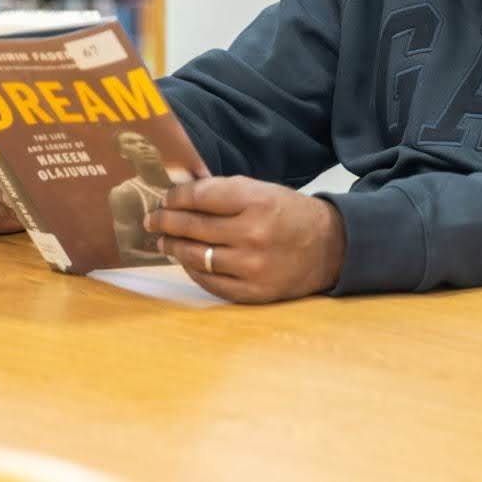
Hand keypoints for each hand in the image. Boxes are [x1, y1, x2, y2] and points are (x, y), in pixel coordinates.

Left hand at [144, 176, 344, 303]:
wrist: (329, 248)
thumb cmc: (290, 214)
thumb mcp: (263, 190)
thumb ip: (224, 190)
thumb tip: (181, 190)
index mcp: (257, 201)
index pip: (201, 196)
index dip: (176, 197)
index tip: (165, 197)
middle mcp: (253, 234)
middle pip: (193, 226)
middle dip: (166, 221)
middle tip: (152, 219)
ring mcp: (252, 266)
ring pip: (197, 256)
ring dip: (174, 247)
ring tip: (163, 241)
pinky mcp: (253, 292)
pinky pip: (210, 282)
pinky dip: (193, 269)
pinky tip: (185, 260)